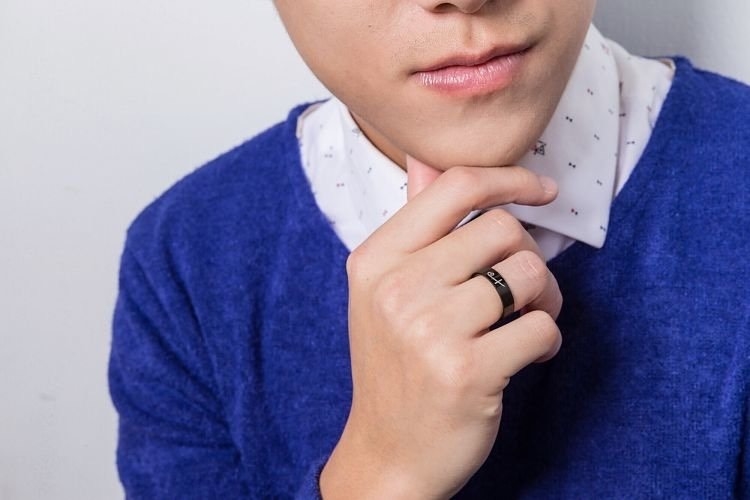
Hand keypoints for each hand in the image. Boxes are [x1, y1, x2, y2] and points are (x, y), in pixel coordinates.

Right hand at [320, 156, 562, 498]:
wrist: (387, 452)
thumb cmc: (393, 366)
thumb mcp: (383, 292)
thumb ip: (412, 227)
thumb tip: (425, 162)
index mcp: (375, 259)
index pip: (454, 187)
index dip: (509, 178)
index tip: (541, 190)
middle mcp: (397, 287)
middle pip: (502, 229)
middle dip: (528, 256)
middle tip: (526, 289)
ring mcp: (430, 330)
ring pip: (530, 274)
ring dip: (546, 299)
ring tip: (527, 322)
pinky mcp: (468, 371)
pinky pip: (542, 326)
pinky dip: (547, 340)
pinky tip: (526, 355)